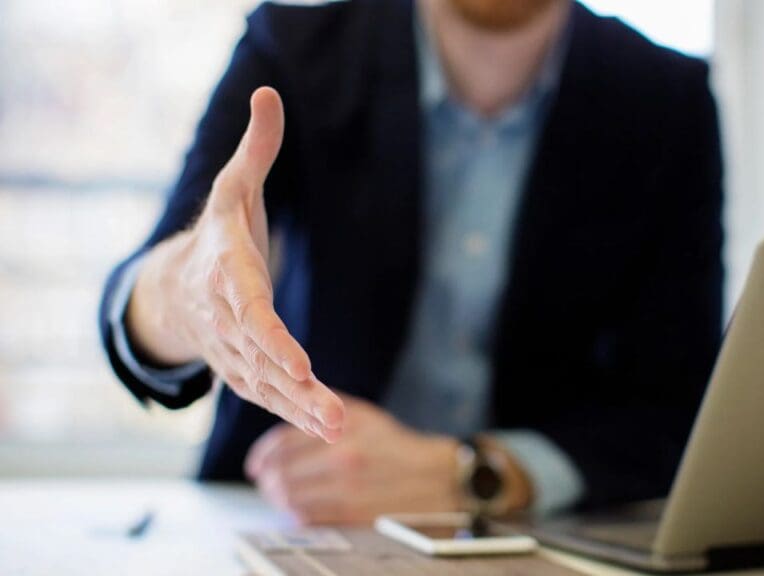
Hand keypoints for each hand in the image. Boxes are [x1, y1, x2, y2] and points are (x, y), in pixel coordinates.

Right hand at [126, 87, 343, 441]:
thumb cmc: (217, 233)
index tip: (300, 366)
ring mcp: (233, 350)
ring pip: (268, 386)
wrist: (176, 286)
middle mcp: (227, 320)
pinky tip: (329, 428)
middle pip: (263, 359)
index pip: (250, 311)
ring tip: (340, 431)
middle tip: (334, 419)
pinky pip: (270, 395)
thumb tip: (268, 92)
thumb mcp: (233, 185)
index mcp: (226, 274)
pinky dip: (297, 414)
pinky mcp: (244, 369)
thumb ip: (257, 148)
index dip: (273, 339)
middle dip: (297, 391)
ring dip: (304, 412)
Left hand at [244, 394, 461, 524]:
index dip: (264, 455)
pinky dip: (297, 514)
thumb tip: (287, 424)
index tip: (257, 464)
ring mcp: (348, 489)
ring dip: (278, 499)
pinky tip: (299, 510)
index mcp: (343, 428)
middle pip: (282, 472)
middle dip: (267, 479)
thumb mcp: (364, 416)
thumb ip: (325, 414)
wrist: (437, 477)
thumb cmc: (398, 447)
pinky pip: (309, 518)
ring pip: (290, 497)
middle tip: (265, 483)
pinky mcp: (354, 514)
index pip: (284, 442)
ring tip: (278, 497)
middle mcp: (343, 457)